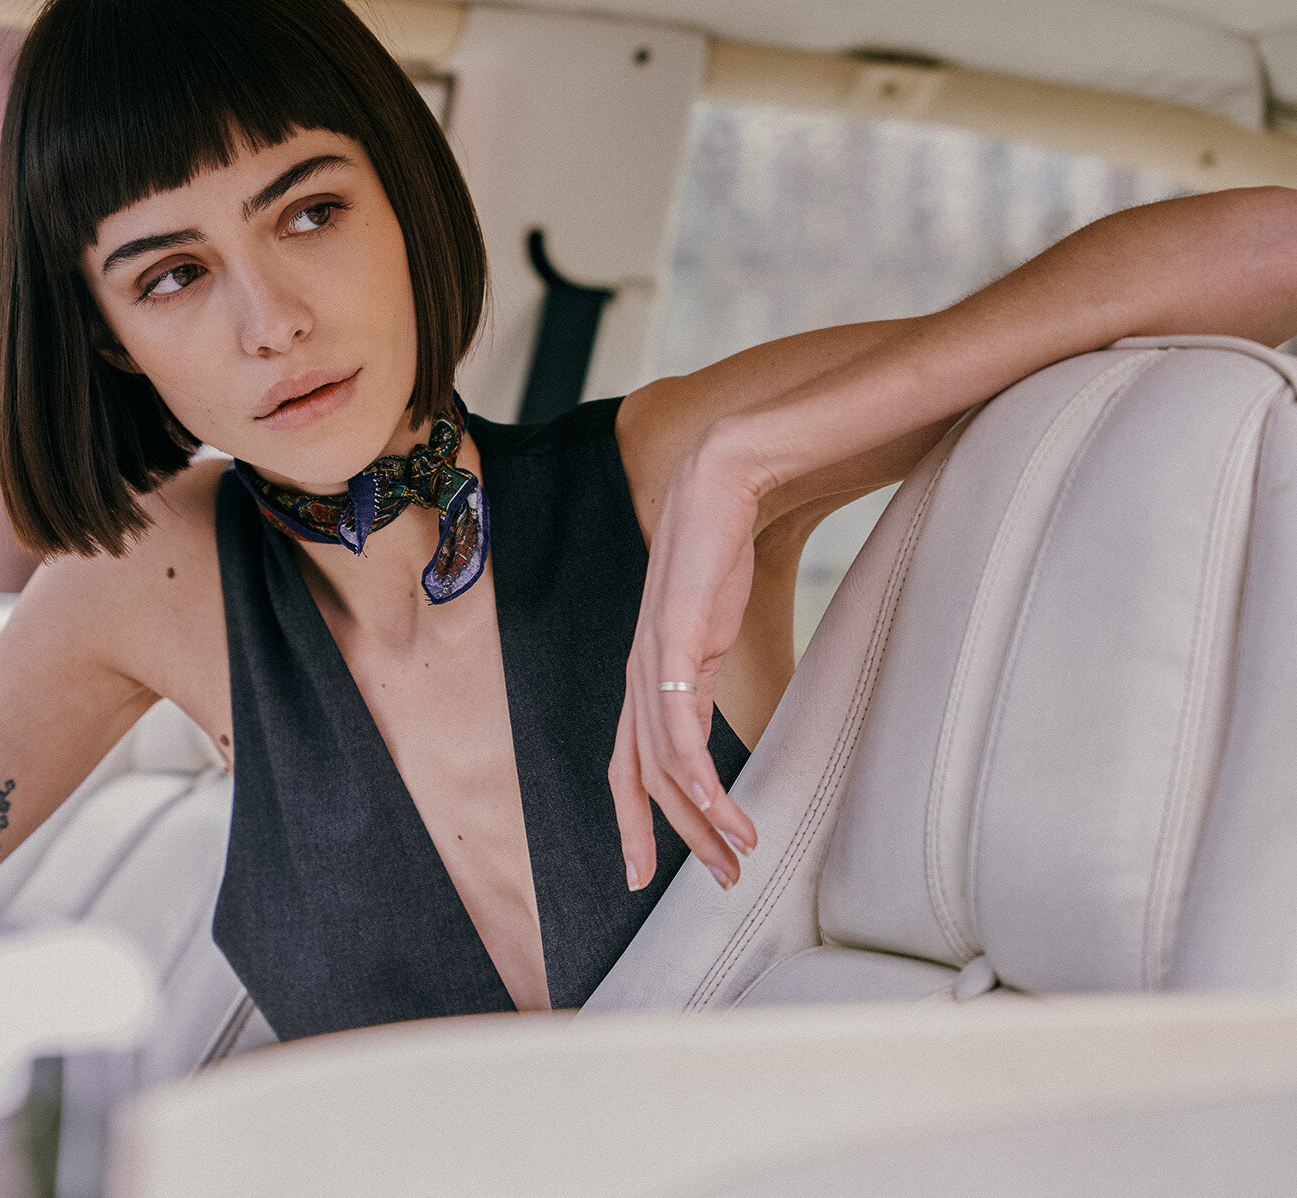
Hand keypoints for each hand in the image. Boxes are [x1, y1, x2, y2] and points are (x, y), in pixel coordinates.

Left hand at [609, 425, 762, 891]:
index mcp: (645, 674)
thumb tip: (720, 711)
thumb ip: (707, 672)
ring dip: (699, 821)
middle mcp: (636, 674)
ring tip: (735, 856)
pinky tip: (722, 812)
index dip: (635, 820)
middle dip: (671, 838)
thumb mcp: (713, 628)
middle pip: (637, 778)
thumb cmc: (722, 551)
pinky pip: (678, 730)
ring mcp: (649, 660)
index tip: (646, 870)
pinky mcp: (671, 644)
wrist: (723, 483)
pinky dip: (699, 780)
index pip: (628, 763)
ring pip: (661, 766)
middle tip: (714, 881)